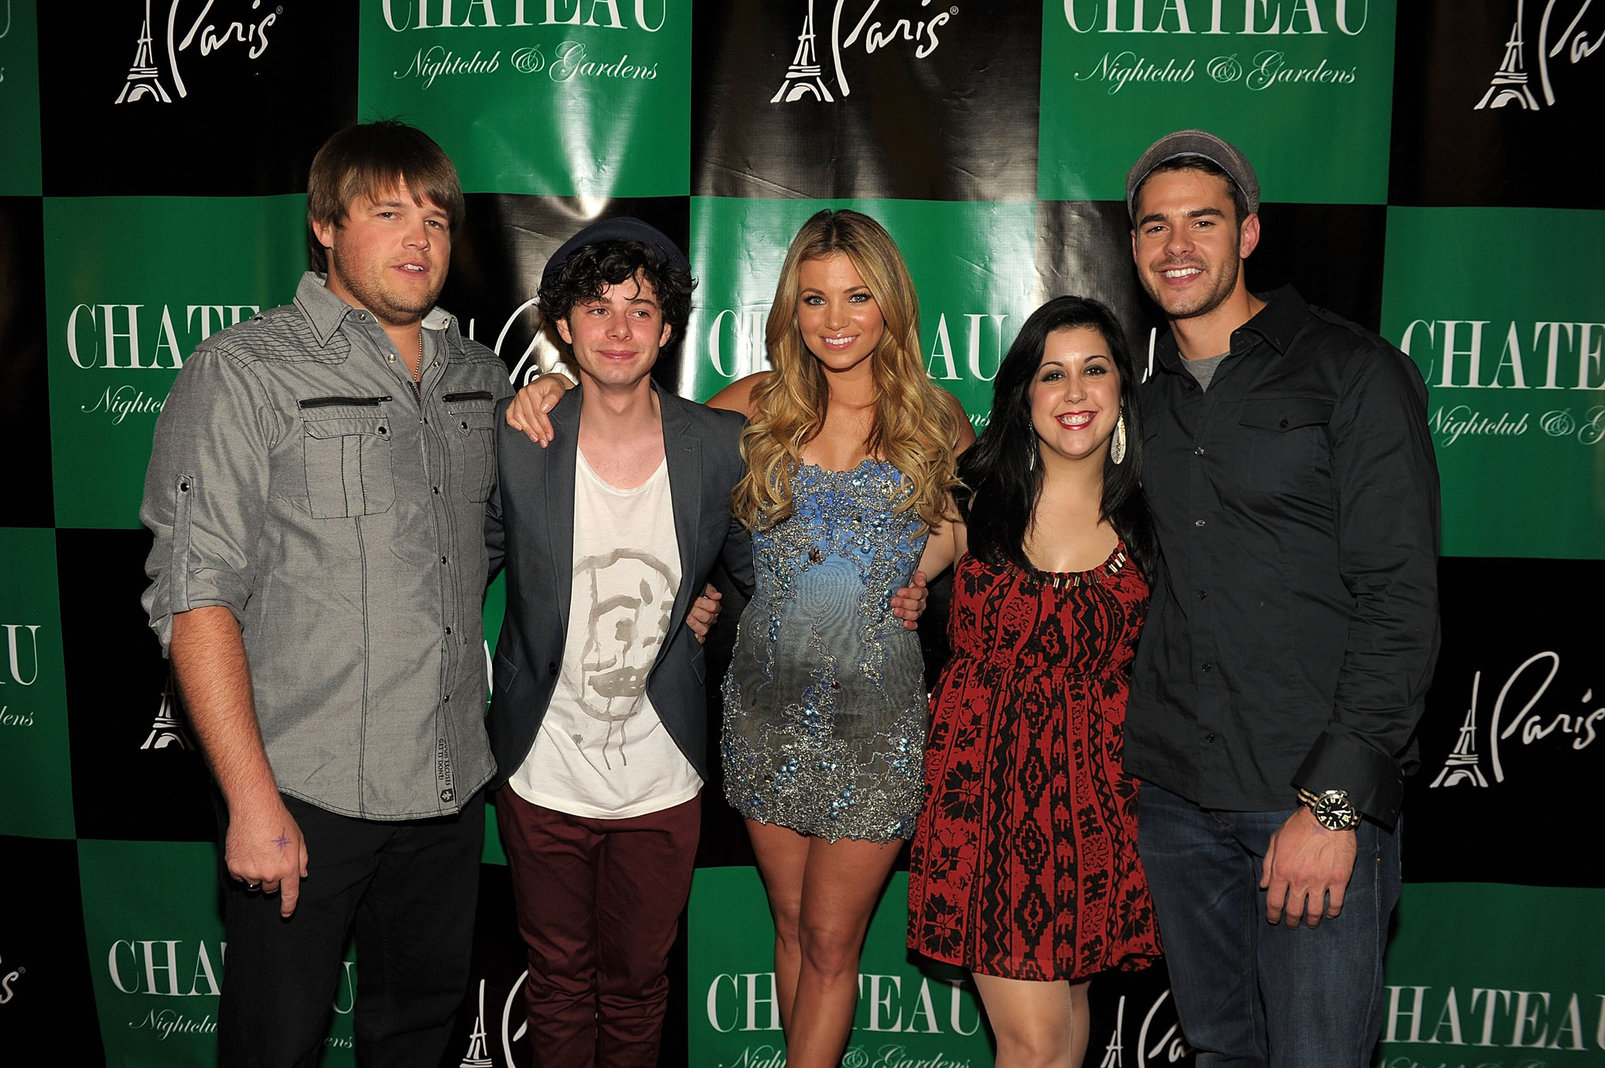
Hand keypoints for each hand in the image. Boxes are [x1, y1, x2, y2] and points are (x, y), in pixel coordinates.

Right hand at [225, 796, 308, 918]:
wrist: (254, 810)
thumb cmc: (278, 821)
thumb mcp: (299, 839)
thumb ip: (302, 860)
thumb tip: (302, 875)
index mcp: (288, 868)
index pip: (290, 894)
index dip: (288, 907)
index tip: (286, 913)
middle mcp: (269, 874)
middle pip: (270, 889)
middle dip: (272, 880)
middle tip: (270, 861)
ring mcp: (250, 872)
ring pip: (254, 884)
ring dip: (256, 876)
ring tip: (257, 854)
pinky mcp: (234, 868)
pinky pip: (239, 878)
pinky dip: (242, 870)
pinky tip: (246, 853)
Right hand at [505, 373, 571, 445]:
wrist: (549, 382)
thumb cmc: (554, 386)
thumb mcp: (558, 389)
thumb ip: (553, 397)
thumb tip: (545, 408)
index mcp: (532, 390)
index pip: (538, 412)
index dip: (544, 426)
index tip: (550, 435)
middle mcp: (523, 394)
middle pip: (529, 417)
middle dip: (537, 431)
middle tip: (544, 441)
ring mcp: (517, 399)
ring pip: (518, 417)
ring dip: (527, 430)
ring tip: (535, 438)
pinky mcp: (514, 403)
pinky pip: (509, 414)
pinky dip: (512, 422)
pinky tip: (520, 429)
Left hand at [687, 584, 721, 642]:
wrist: (680, 597)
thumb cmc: (691, 593)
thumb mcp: (701, 586)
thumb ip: (710, 590)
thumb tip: (717, 596)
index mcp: (712, 606)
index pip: (714, 607)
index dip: (704, 603)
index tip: (695, 600)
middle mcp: (709, 616)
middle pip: (709, 618)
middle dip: (697, 612)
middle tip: (690, 608)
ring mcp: (703, 625)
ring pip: (705, 629)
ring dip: (695, 623)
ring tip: (688, 617)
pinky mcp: (698, 633)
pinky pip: (701, 639)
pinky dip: (698, 638)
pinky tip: (694, 634)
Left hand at [890, 570, 928, 630]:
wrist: (905, 587)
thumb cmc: (908, 581)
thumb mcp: (914, 575)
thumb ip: (919, 577)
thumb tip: (922, 583)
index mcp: (922, 591)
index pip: (918, 593)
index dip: (909, 593)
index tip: (899, 592)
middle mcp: (921, 603)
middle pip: (915, 605)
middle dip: (903, 603)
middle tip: (893, 602)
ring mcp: (917, 612)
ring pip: (914, 615)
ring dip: (904, 614)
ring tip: (896, 611)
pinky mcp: (913, 620)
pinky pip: (915, 625)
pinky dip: (910, 625)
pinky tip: (904, 624)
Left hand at [1260, 807, 1356, 927]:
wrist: (1326, 816)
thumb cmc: (1299, 826)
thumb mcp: (1276, 841)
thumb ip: (1267, 864)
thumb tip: (1263, 885)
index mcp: (1281, 870)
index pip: (1273, 901)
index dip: (1272, 915)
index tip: (1274, 919)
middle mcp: (1299, 879)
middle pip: (1294, 911)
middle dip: (1291, 921)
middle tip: (1292, 924)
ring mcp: (1320, 881)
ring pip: (1315, 912)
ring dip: (1312, 921)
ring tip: (1311, 923)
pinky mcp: (1339, 879)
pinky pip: (1335, 903)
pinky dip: (1332, 912)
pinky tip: (1329, 913)